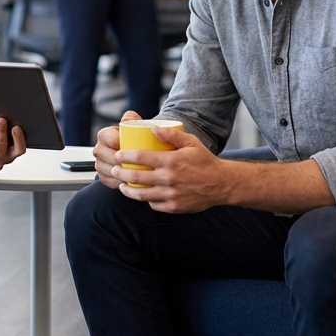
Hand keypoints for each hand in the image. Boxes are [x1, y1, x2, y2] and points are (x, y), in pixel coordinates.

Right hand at [90, 110, 137, 189]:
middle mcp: (99, 149)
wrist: (132, 151)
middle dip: (124, 161)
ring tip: (136, 173)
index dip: (122, 144)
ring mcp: (99, 164)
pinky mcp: (103, 177)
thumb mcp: (134, 125)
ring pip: (110, 171)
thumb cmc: (134, 138)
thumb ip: (132, 118)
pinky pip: (110, 182)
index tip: (135, 148)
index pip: (110, 139)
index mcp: (104, 135)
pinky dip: (120, 183)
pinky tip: (130, 182)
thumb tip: (128, 118)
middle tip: (140, 163)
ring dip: (122, 173)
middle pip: (110, 157)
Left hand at [112, 122, 230, 213]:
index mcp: (171, 161)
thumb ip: (171, 134)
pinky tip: (142, 194)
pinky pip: (153, 204)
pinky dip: (145, 200)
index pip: (140, 157)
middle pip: (136, 176)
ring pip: (141, 194)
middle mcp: (169, 178)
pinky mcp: (174, 207)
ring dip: (128, 190)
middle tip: (114, 169)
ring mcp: (171, 194)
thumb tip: (152, 128)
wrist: (222, 184)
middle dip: (120, 172)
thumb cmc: (204, 161)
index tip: (117, 155)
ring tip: (122, 185)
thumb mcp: (191, 142)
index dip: (124, 156)